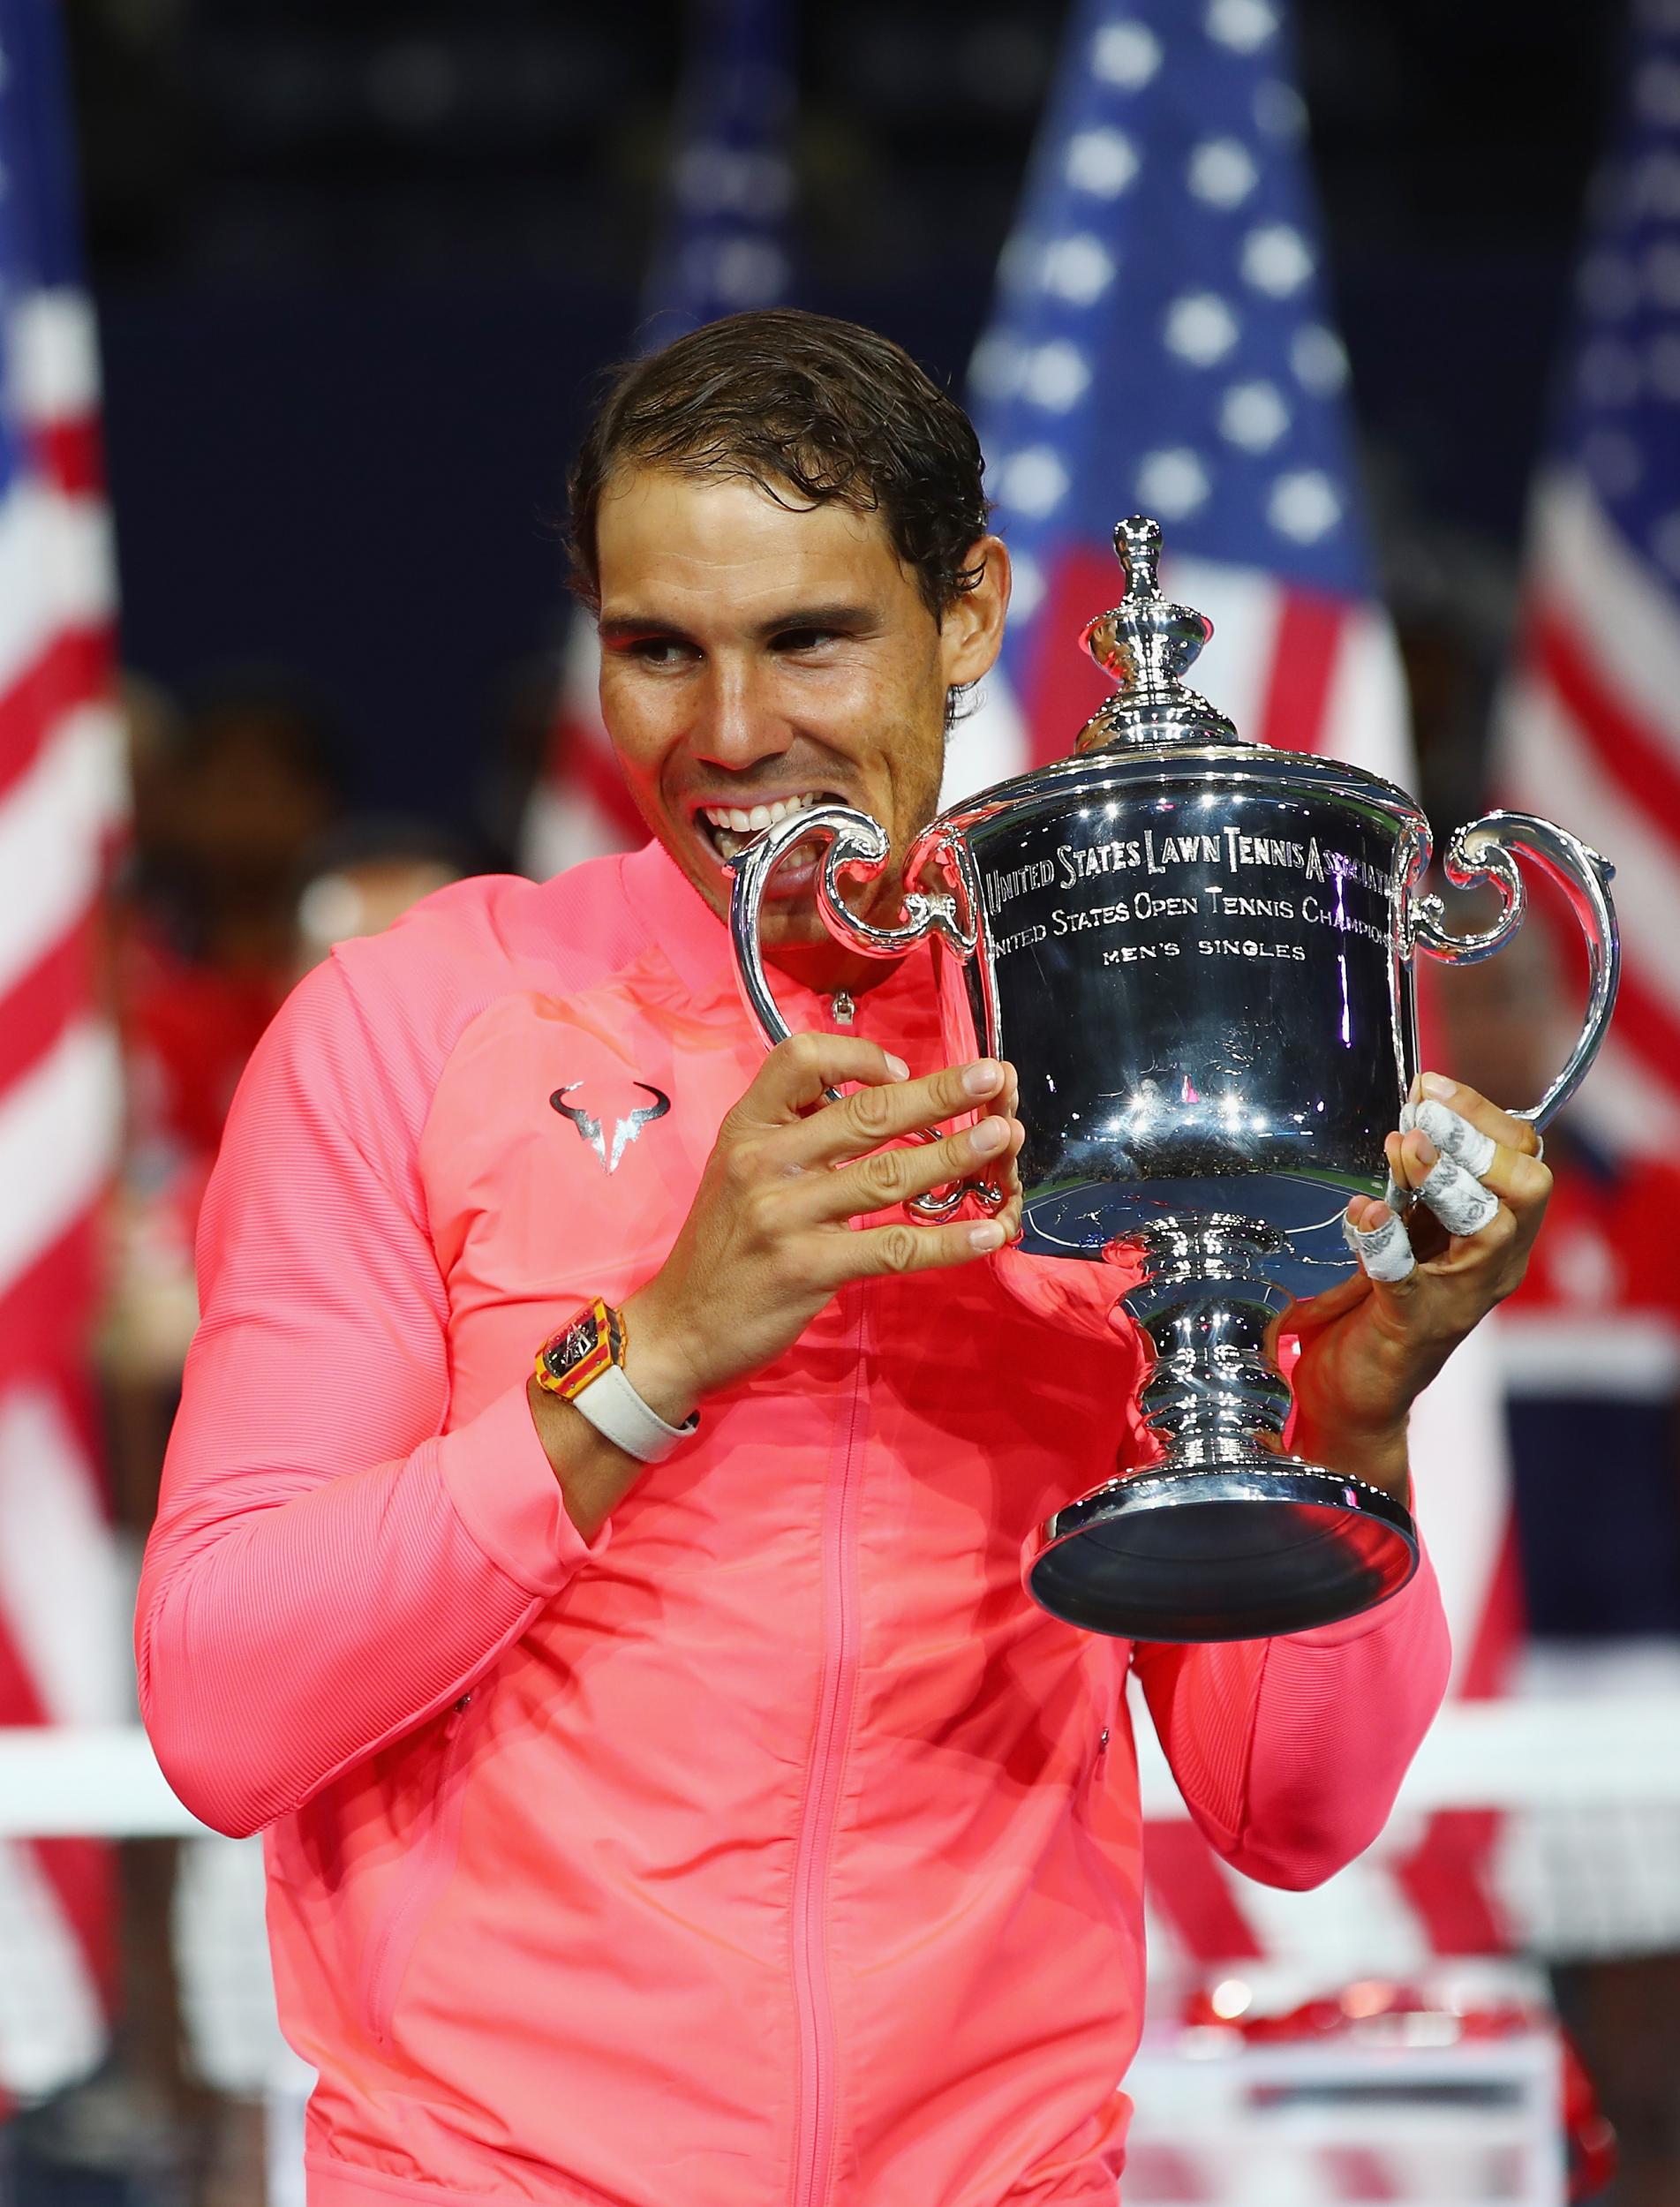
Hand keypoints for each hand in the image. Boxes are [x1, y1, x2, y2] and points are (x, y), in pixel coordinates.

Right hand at [623, 1034, 1023, 1420]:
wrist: (679, 1327)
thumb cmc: (721, 1245)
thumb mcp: (737, 1170)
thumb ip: (793, 1135)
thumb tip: (876, 1103)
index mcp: (748, 1128)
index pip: (800, 1059)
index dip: (858, 1057)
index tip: (899, 1072)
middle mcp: (764, 1163)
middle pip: (864, 1114)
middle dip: (937, 1093)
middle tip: (989, 1077)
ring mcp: (786, 1216)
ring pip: (888, 1175)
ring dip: (954, 1154)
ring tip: (1002, 1137)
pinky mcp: (808, 1269)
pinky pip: (893, 1247)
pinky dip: (946, 1240)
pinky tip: (986, 1232)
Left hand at [1285, 1072, 1550, 1496]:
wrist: (1362, 1390)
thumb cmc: (1387, 1298)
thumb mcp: (1409, 1226)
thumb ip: (1415, 1180)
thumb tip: (1411, 1118)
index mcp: (1500, 1231)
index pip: (1523, 1156)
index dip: (1482, 1113)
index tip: (1430, 1084)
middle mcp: (1495, 1263)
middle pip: (1527, 1187)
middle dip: (1477, 1138)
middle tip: (1424, 1113)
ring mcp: (1460, 1297)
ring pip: (1490, 1229)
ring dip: (1446, 1180)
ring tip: (1403, 1147)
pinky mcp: (1413, 1325)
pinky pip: (1408, 1279)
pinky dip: (1386, 1241)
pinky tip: (1363, 1210)